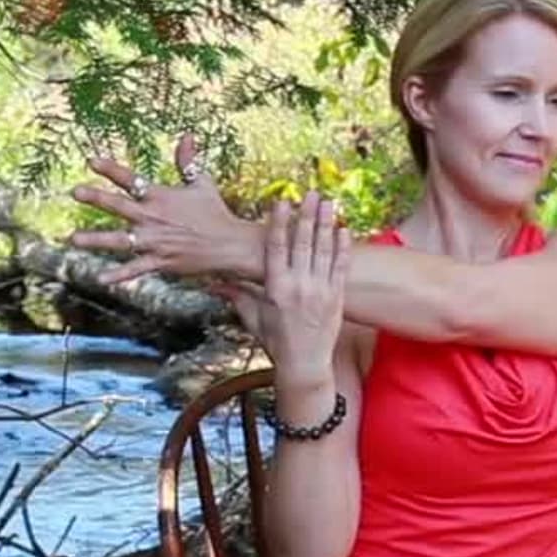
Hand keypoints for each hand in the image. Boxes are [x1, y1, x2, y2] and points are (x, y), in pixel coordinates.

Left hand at [67, 133, 258, 282]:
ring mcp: (155, 241)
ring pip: (119, 240)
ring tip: (73, 239)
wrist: (230, 245)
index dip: (111, 169)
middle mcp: (153, 217)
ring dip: (96, 239)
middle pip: (119, 206)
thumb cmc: (215, 212)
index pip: (131, 179)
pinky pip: (135, 268)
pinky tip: (100, 278)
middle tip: (76, 192)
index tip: (91, 161)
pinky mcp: (160, 261)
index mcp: (160, 196)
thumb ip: (188, 161)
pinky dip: (119, 275)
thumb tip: (187, 134)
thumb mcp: (202, 182)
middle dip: (96, 198)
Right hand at [239, 192, 350, 376]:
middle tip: (311, 193)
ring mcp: (320, 290)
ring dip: (326, 224)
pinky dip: (343, 248)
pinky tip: (344, 229)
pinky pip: (340, 267)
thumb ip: (237, 296)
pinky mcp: (336, 296)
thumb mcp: (253, 317)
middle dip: (307, 215)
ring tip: (329, 202)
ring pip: (324, 250)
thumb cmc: (276, 341)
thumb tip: (213, 283)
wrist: (304, 364)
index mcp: (275, 287)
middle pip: (303, 243)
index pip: (276, 247)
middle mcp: (298, 285)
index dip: (279, 222)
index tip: (282, 201)